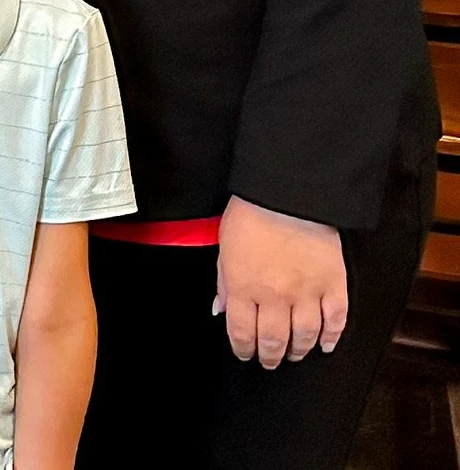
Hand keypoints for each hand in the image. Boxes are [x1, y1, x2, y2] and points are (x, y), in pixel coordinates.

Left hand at [214, 194, 347, 366]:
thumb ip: (223, 281)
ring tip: (294, 354)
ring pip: (304, 336)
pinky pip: (335, 321)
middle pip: (272, 340)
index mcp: (242, 286)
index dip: (243, 348)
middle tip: (269, 361)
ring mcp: (306, 293)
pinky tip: (325, 345)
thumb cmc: (250, 216)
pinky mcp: (333, 285)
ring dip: (298, 351)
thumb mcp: (224, 247)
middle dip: (269, 356)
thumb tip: (221, 310)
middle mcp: (274, 296)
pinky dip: (331, 337)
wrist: (285, 195)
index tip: (245, 354)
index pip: (241, 331)